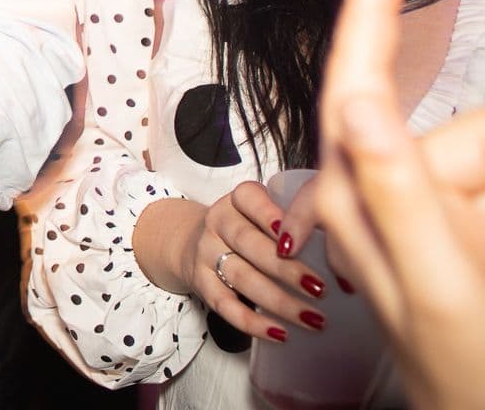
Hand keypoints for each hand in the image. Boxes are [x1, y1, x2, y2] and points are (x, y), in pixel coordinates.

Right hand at [141, 181, 324, 341]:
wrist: (191, 241)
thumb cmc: (243, 229)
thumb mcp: (259, 213)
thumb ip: (293, 222)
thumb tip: (341, 251)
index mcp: (236, 201)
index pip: (249, 199)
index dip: (270, 216)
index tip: (294, 237)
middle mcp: (218, 223)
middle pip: (249, 243)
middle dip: (286, 268)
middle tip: (320, 289)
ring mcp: (206, 253)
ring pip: (241, 277)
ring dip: (279, 300)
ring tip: (313, 318)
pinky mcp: (201, 282)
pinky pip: (225, 305)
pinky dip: (252, 322)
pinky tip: (279, 333)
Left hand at [305, 0, 484, 409]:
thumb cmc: (467, 361)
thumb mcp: (436, 281)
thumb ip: (396, 192)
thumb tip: (358, 104)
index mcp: (360, 196)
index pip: (360, 85)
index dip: (368, 13)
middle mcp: (379, 192)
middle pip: (460, 135)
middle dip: (476, 161)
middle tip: (478, 250)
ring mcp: (424, 208)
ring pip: (474, 153)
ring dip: (483, 192)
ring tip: (481, 266)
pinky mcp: (454, 217)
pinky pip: (476, 181)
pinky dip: (480, 200)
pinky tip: (481, 258)